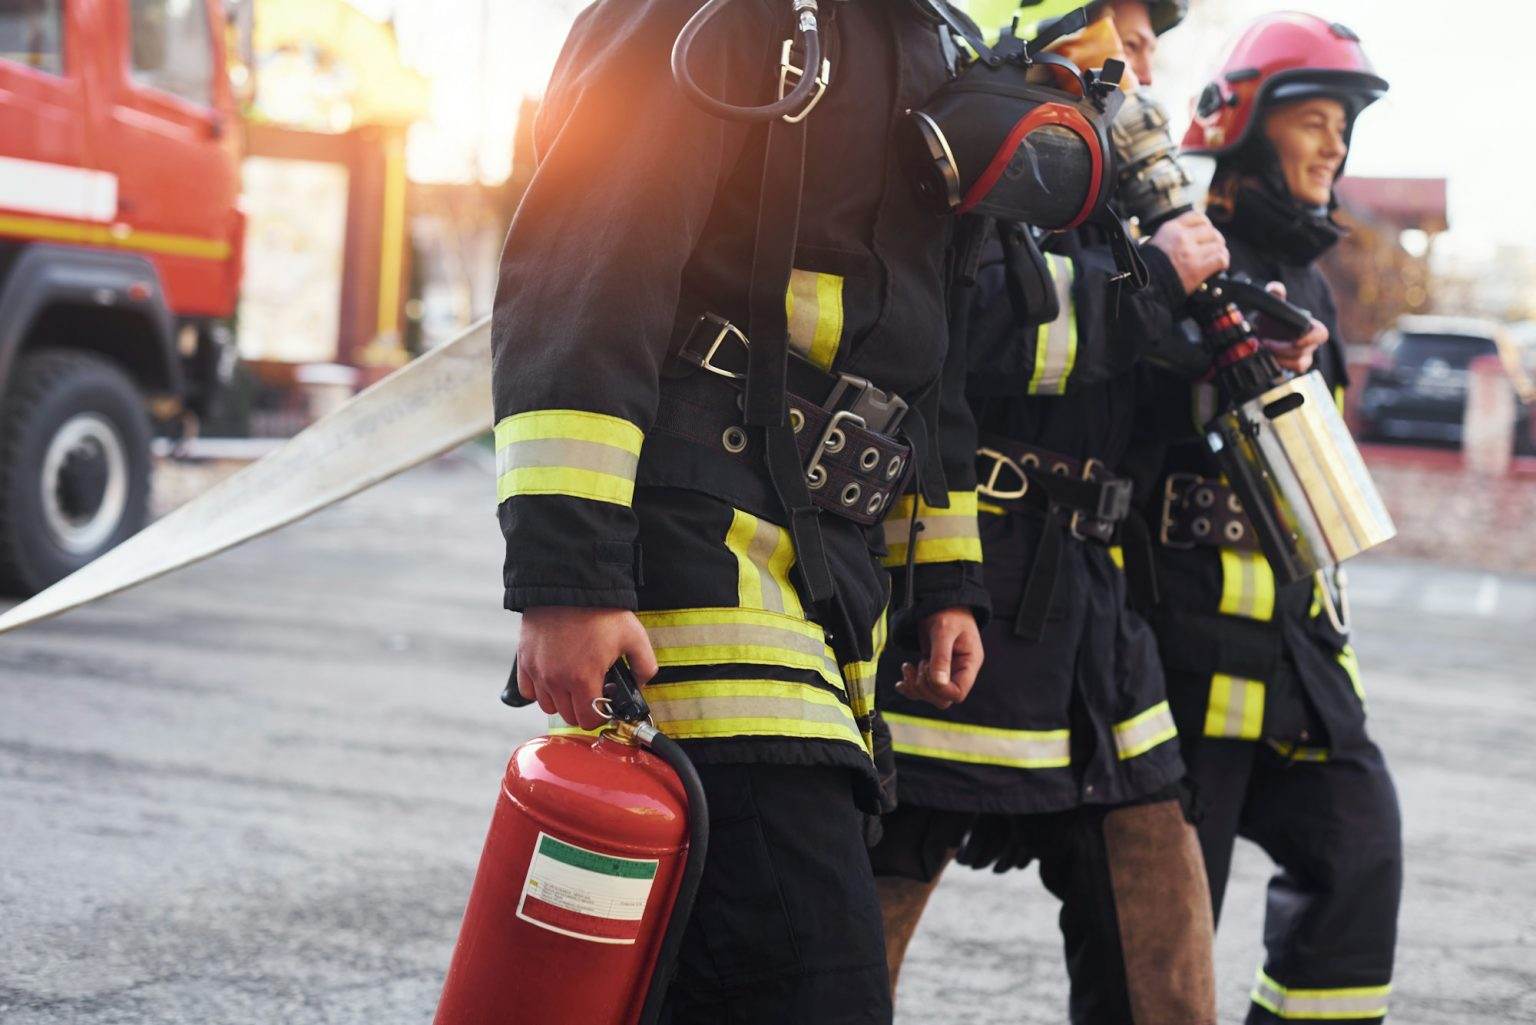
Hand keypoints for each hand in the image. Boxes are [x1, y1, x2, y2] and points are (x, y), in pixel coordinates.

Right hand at [517, 607, 658, 729]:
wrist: (569, 586)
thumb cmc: (600, 611)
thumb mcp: (634, 637)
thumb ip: (645, 666)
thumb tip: (641, 684)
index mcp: (583, 679)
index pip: (589, 720)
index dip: (600, 715)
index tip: (605, 703)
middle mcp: (557, 680)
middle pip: (569, 716)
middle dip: (583, 708)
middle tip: (593, 689)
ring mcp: (538, 671)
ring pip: (548, 706)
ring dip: (562, 700)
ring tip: (574, 681)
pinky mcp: (524, 661)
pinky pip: (528, 691)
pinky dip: (540, 690)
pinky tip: (554, 677)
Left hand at [895, 607, 982, 709]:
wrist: (942, 601)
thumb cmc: (949, 612)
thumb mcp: (944, 631)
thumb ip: (941, 657)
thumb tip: (938, 683)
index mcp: (969, 664)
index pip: (958, 693)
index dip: (940, 690)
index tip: (927, 671)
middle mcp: (959, 671)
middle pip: (943, 699)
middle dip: (925, 688)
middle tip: (918, 666)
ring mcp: (946, 672)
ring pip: (931, 696)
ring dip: (915, 686)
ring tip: (908, 666)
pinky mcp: (933, 669)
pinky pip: (922, 688)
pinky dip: (909, 687)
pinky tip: (902, 679)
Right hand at [1148, 210, 1229, 295]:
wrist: (1145, 288)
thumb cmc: (1147, 269)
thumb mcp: (1156, 243)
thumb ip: (1171, 237)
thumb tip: (1187, 237)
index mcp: (1170, 229)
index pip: (1197, 217)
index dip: (1206, 224)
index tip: (1206, 232)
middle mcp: (1182, 237)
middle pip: (1210, 231)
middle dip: (1214, 240)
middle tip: (1212, 248)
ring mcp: (1191, 253)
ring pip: (1218, 245)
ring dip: (1219, 252)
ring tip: (1216, 259)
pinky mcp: (1198, 268)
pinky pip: (1220, 258)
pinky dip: (1223, 262)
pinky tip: (1219, 267)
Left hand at [1257, 281, 1328, 373]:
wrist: (1263, 334)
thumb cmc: (1273, 319)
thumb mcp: (1273, 305)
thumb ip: (1275, 294)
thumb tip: (1275, 288)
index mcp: (1309, 328)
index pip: (1321, 334)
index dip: (1312, 338)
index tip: (1296, 340)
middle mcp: (1309, 344)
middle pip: (1305, 351)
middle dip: (1284, 349)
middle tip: (1265, 344)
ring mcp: (1302, 357)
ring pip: (1299, 364)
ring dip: (1280, 359)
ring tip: (1263, 351)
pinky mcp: (1292, 367)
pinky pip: (1291, 372)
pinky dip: (1278, 366)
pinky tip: (1266, 359)